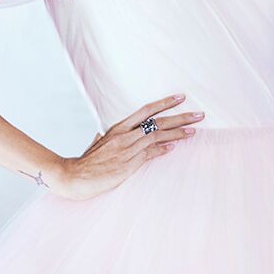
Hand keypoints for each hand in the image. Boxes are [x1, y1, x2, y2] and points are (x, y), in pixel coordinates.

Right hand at [52, 94, 202, 200]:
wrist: (73, 176)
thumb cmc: (84, 164)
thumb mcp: (95, 146)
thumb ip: (102, 139)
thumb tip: (101, 135)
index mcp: (117, 128)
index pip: (145, 110)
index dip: (164, 103)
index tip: (180, 97)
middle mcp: (125, 135)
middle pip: (157, 121)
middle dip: (180, 116)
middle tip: (199, 114)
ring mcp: (127, 148)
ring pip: (158, 135)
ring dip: (178, 132)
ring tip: (194, 130)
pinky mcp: (129, 163)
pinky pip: (151, 152)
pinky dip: (164, 148)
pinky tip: (175, 146)